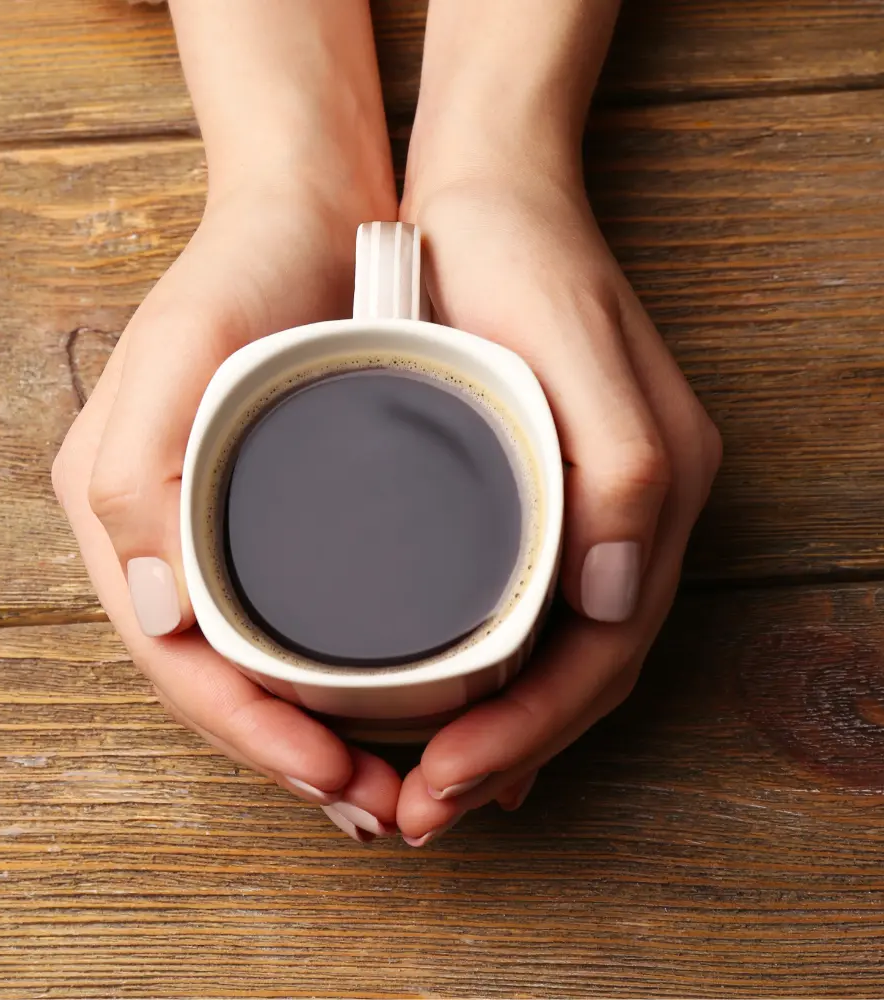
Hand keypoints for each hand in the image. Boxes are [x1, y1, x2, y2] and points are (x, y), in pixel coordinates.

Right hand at [52, 182, 401, 840]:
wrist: (305, 214)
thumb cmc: (242, 275)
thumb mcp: (179, 351)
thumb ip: (139, 482)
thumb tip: (158, 619)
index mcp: (126, 519)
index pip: (183, 665)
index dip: (253, 737)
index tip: (335, 782)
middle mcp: (169, 541)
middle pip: (223, 685)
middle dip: (293, 760)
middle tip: (375, 810)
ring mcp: (224, 533)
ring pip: (264, 670)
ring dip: (319, 738)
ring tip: (384, 786)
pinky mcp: (282, 518)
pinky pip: (298, 625)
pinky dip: (339, 682)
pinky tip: (391, 706)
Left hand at [394, 172, 721, 844]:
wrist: (489, 195)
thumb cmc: (519, 261)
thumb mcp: (574, 345)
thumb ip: (622, 473)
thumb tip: (616, 606)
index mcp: (649, 494)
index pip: (599, 657)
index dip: (527, 735)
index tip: (443, 785)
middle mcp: (627, 518)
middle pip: (579, 677)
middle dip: (503, 758)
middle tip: (415, 813)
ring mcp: (587, 512)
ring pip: (551, 660)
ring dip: (494, 737)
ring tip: (420, 789)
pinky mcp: (540, 498)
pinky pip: (525, 617)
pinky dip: (489, 683)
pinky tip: (445, 714)